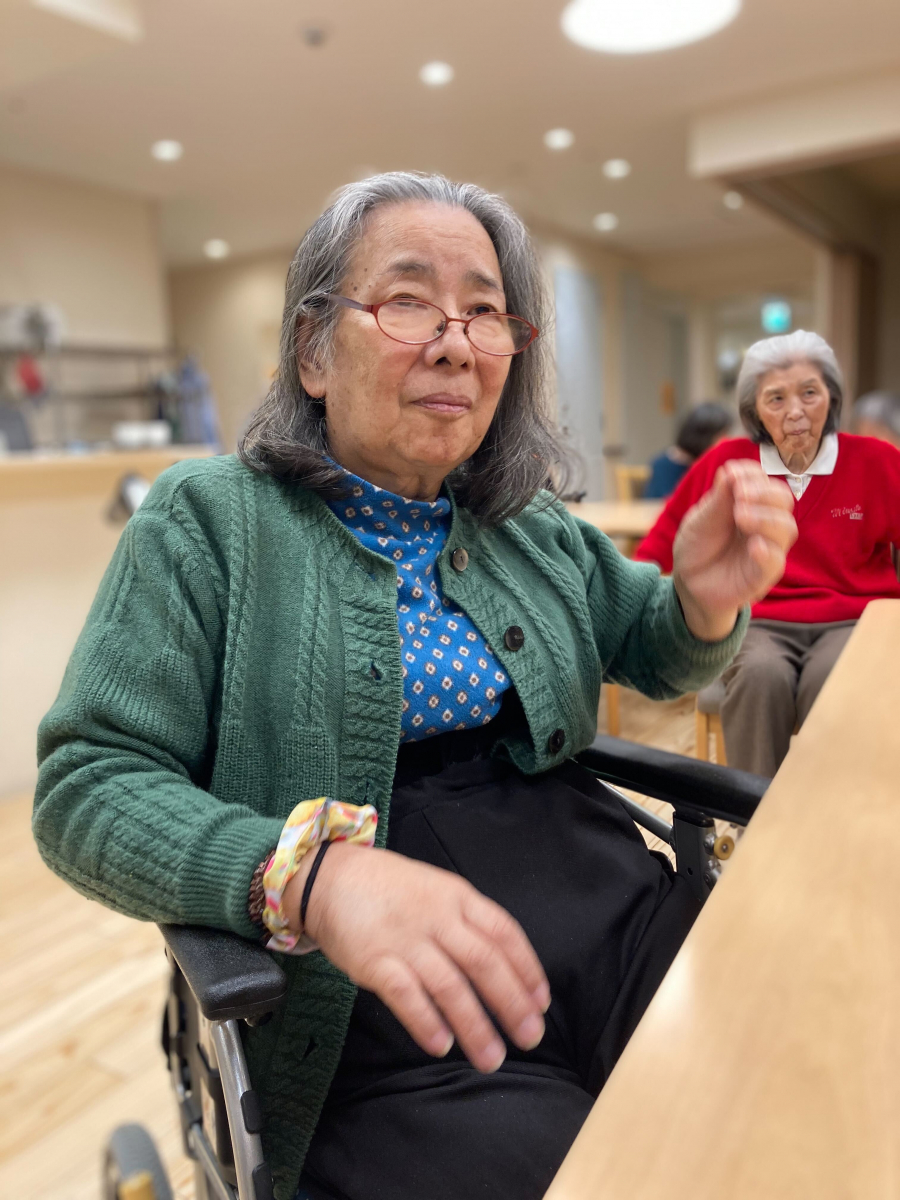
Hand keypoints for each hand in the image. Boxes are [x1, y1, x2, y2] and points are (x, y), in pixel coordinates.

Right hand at [283, 842, 549, 1072]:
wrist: (331, 878)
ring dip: (475, 1026)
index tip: (541, 1003)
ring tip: (492, 1059)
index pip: (504, 933)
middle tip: (530, 1038)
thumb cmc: (392, 890)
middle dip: (511, 1003)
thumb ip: (468, 921)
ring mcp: (405, 939)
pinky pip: (406, 995)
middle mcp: (437, 917)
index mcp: (458, 897)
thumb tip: (506, 967)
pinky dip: (426, 1022)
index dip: (527, 969)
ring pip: (450, 986)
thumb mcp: (438, 890)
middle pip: (484, 962)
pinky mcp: (375, 960)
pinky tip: (441, 1046)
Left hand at [672, 459, 796, 639]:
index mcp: (750, 505)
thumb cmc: (697, 548)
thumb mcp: (699, 521)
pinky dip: (767, 552)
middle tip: (740, 495)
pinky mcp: (763, 575)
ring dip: (766, 517)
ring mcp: (766, 548)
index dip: (754, 475)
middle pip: (784, 500)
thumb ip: (717, 500)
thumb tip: (731, 470)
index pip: (766, 482)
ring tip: (740, 516)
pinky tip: (753, 545)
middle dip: (764, 493)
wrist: (687, 584)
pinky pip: (776, 562)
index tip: (733, 474)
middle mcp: (764, 524)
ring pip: (786, 528)